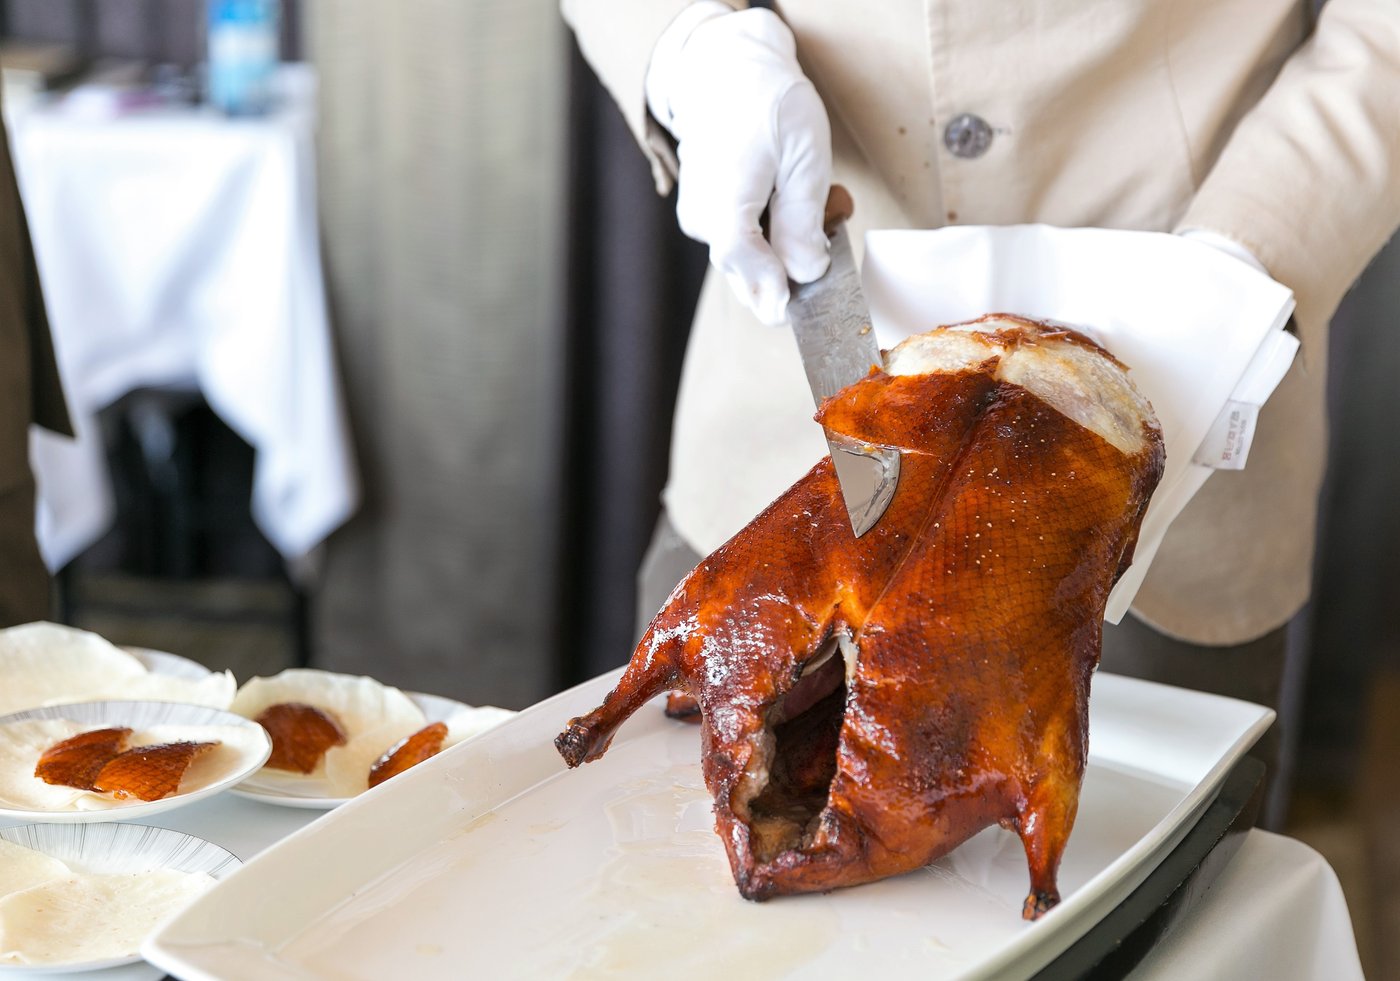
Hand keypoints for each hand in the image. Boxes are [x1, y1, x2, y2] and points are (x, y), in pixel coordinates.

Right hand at [647, 5, 832, 324]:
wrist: (727, 70)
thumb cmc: (769, 104)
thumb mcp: (804, 154)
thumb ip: (802, 219)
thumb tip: (806, 273)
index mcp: (724, 193)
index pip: (740, 257)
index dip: (769, 287)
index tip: (793, 307)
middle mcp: (702, 213)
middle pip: (743, 273)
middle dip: (789, 276)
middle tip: (829, 246)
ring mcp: (699, 217)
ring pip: (745, 262)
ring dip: (785, 255)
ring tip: (823, 209)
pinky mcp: (704, 217)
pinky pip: (741, 244)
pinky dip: (771, 239)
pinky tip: (792, 208)